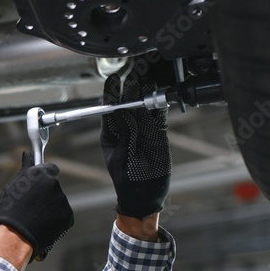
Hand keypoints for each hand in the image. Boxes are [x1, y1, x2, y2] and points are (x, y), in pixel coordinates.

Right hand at [0, 151, 73, 260]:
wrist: (14, 238)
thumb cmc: (8, 212)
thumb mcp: (13, 187)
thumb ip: (26, 170)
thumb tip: (28, 153)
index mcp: (41, 174)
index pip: (50, 168)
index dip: (43, 177)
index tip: (36, 185)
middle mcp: (55, 185)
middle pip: (53, 187)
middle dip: (44, 194)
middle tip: (30, 206)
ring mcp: (63, 202)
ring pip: (57, 202)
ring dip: (49, 208)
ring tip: (33, 219)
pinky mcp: (68, 217)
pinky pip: (62, 215)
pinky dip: (54, 220)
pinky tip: (41, 226)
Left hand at [101, 70, 170, 217]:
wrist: (145, 193)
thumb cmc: (128, 178)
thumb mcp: (122, 156)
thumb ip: (125, 134)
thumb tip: (121, 111)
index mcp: (110, 132)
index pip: (109, 107)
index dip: (111, 92)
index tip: (113, 79)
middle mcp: (126, 127)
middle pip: (127, 102)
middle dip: (130, 89)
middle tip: (134, 78)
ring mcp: (142, 128)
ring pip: (144, 106)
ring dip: (146, 94)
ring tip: (148, 83)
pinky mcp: (157, 131)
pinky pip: (158, 115)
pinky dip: (159, 105)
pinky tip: (160, 95)